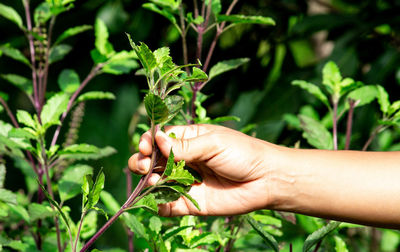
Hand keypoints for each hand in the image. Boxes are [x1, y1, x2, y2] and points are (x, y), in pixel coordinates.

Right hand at [128, 124, 276, 216]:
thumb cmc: (242, 154)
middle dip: (142, 161)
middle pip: (154, 160)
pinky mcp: (191, 202)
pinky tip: (157, 200)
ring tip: (152, 180)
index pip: (160, 138)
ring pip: (158, 181)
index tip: (145, 145)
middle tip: (142, 164)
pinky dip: (159, 204)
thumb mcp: (212, 144)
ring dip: (148, 181)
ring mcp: (187, 181)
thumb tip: (156, 139)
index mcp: (189, 139)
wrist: (266, 180)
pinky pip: (169, 204)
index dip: (149, 141)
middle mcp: (185, 160)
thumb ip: (184, 146)